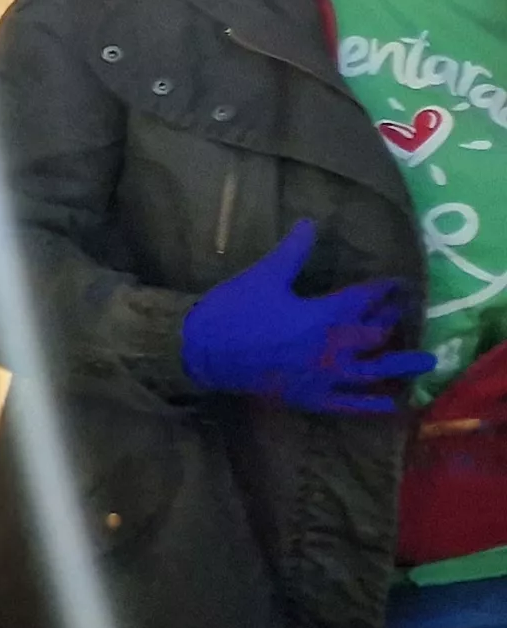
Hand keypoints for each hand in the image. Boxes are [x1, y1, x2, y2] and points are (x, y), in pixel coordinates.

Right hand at [180, 219, 432, 414]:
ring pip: (373, 371)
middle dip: (393, 320)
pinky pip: (348, 403)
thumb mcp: (265, 275)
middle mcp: (333, 348)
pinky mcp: (310, 397)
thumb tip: (311, 222)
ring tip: (426, 361)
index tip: (398, 283)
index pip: (364, 299)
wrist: (200, 352)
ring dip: (400, 365)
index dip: (383, 289)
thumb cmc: (232, 311)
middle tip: (406, 313)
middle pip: (375, 333)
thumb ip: (293, 251)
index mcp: (323, 315)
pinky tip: (392, 405)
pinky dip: (371, 404)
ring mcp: (323, 376)